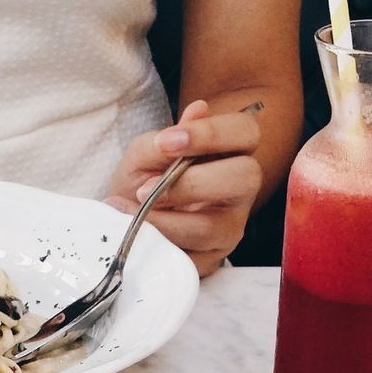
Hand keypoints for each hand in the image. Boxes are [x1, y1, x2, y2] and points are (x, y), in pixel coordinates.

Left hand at [106, 100, 262, 277]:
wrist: (125, 219)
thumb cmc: (142, 180)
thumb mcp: (143, 156)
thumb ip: (165, 140)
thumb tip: (197, 112)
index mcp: (232, 153)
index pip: (246, 132)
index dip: (211, 134)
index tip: (167, 141)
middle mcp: (240, 190)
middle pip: (245, 178)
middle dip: (190, 183)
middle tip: (144, 190)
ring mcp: (229, 227)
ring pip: (212, 227)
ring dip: (165, 221)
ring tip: (129, 213)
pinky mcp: (210, 260)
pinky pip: (190, 259)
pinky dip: (157, 246)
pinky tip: (135, 235)